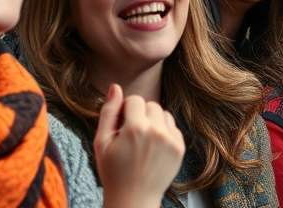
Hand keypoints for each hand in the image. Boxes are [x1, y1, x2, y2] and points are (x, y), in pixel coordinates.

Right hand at [94, 84, 184, 207]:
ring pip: (164, 114)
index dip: (126, 111)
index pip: (135, 100)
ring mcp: (171, 140)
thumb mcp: (101, 142)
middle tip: (132, 135)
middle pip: (151, 105)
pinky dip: (164, 132)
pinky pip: (173, 127)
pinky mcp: (180, 148)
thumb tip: (115, 87)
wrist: (133, 199)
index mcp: (136, 128)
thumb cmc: (113, 172)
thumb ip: (108, 112)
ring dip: (154, 122)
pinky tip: (153, 148)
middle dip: (141, 115)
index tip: (122, 127)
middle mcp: (157, 131)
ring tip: (143, 141)